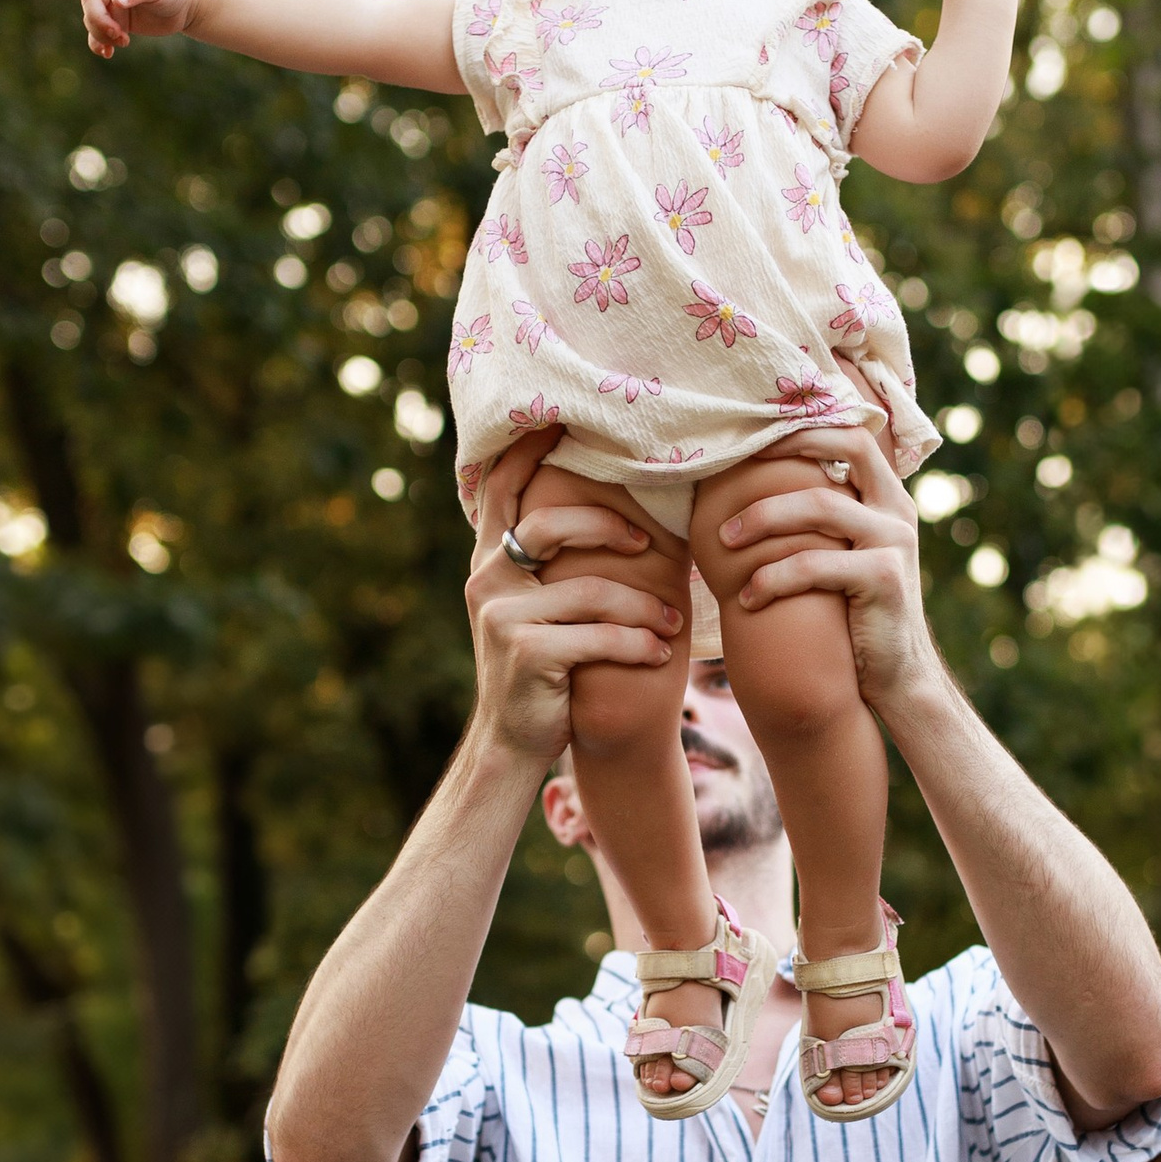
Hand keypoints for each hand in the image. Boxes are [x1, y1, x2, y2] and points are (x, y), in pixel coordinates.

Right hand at [42, 0, 200, 58]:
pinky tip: (107, 54)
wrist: (186, 5)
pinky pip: (98, 34)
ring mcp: (112, 4)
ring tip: (123, 41)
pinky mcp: (117, 22)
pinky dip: (99, 44)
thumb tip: (117, 1)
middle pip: (89, 1)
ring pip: (92, 19)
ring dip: (102, 33)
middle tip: (118, 34)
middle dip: (99, 19)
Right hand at [465, 433, 680, 770]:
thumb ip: (546, 565)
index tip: (561, 418)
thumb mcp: (531, 609)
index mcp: (490, 561)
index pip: (504, 488)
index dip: (529, 448)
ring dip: (642, 606)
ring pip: (591, 589)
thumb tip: (603, 513)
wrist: (510, 743)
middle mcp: (488, 580)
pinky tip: (658, 655)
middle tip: (647, 542)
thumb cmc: (539, 670)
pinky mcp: (528, 653)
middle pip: (552, 524)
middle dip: (609, 526)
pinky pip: (600, 636)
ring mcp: (503, 617)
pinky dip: (637, 645)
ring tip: (672, 624)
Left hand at [715, 433, 939, 720]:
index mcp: (887, 497)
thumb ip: (823, 520)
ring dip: (762, 519)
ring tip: (723, 541)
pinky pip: (814, 565)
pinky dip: (773, 578)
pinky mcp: (884, 579)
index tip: (753, 433)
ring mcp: (895, 542)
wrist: (898, 677)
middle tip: (733, 470)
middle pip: (847, 447)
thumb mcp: (844, 556)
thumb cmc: (855, 615)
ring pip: (821, 506)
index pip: (853, 434)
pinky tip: (747, 598)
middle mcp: (897, 510)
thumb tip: (758, 484)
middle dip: (786, 448)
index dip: (806, 424)